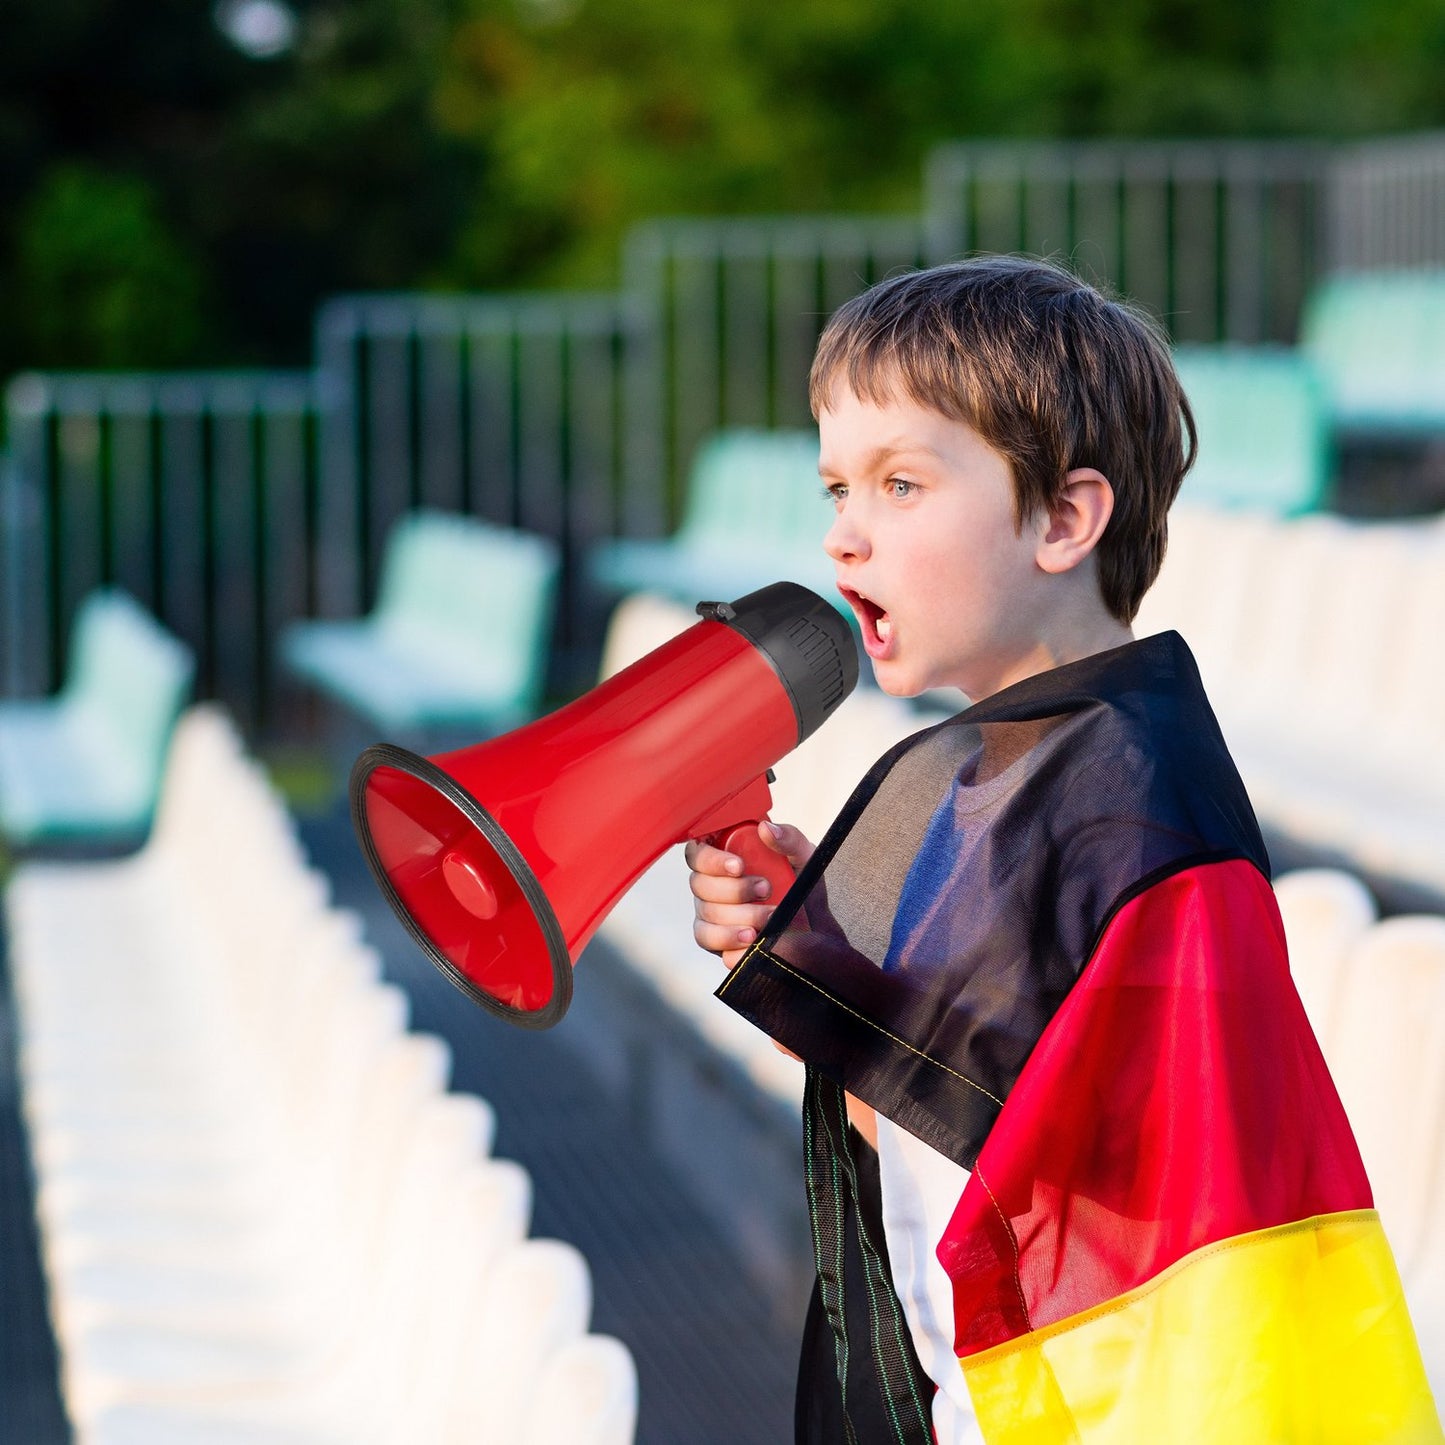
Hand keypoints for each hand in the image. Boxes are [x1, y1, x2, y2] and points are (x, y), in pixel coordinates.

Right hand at [685, 821, 814, 967]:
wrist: (814, 928)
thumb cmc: (802, 886)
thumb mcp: (803, 857)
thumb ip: (789, 838)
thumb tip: (766, 829)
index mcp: (724, 856)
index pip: (698, 852)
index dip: (711, 860)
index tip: (739, 865)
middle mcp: (710, 883)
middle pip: (700, 884)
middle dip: (735, 889)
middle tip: (766, 890)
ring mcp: (708, 912)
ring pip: (706, 913)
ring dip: (739, 916)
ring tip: (768, 918)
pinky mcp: (713, 938)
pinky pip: (708, 938)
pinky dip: (730, 939)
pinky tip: (751, 938)